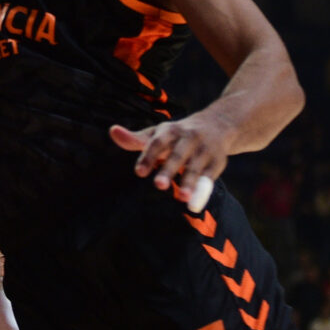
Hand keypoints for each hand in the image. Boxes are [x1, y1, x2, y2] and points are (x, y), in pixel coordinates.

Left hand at [110, 114, 228, 207]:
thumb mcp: (158, 133)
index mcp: (170, 130)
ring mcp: (204, 150)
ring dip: (189, 182)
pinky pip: (210, 177)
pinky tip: (194, 204)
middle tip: (158, 185)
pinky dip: (203, 191)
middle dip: (169, 169)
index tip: (139, 172)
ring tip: (181, 198)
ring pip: (195, 167)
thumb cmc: (178, 134)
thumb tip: (112, 131)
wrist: (217, 124)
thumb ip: (136, 139)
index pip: (158, 142)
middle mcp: (188, 138)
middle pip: (177, 155)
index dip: (149, 156)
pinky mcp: (217, 162)